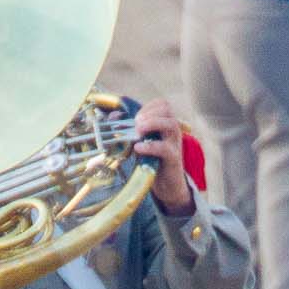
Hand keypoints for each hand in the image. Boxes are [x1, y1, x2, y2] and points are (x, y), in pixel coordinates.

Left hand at [131, 98, 193, 216]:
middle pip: (167, 109)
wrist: (167, 185)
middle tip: (136, 125)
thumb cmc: (152, 161)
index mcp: (166, 124)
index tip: (135, 118)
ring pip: (170, 124)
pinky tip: (138, 148)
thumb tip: (113, 117)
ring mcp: (175, 143)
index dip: (147, 107)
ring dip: (151, 124)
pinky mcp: (173, 158)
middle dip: (148, 113)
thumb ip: (131, 131)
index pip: (162, 104)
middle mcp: (173, 131)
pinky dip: (150, 146)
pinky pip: (164, 148)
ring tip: (138, 133)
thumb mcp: (142, 142)